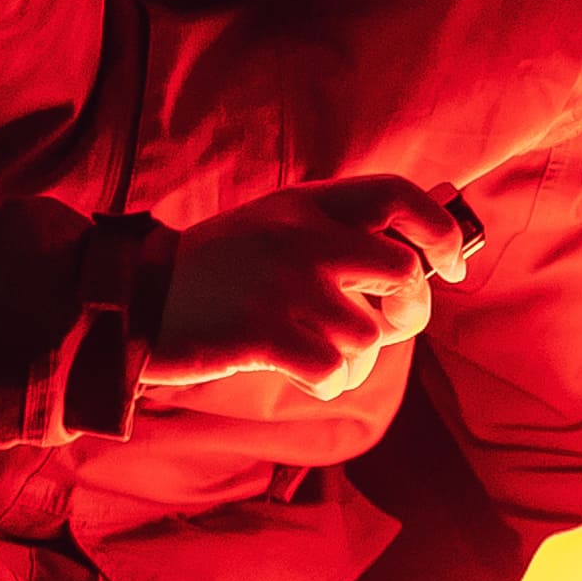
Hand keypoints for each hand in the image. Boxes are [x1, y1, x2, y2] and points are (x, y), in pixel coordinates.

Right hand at [136, 174, 478, 401]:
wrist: (131, 300)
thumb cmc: (213, 272)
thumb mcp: (273, 226)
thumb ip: (333, 230)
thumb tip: (416, 257)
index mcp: (307, 203)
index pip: (399, 197)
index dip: (441, 231)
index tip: (451, 264)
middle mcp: (304, 236)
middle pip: (405, 275)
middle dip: (408, 312)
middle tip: (385, 326)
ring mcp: (287, 285)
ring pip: (369, 337)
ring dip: (351, 358)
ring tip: (313, 353)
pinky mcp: (267, 335)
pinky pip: (335, 373)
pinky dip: (326, 383)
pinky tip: (298, 374)